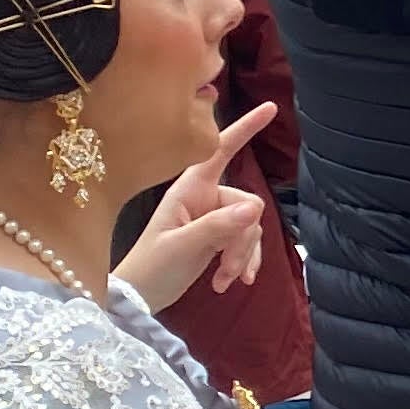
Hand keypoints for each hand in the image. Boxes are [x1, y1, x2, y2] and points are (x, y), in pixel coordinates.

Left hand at [116, 102, 275, 305]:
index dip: (245, 128)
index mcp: (189, 189)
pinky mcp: (218, 237)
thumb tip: (256, 207)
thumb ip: (219, 226)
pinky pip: (246, 241)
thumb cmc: (150, 268)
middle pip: (246, 204)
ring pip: (250, 226)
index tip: (270, 108)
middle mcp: (203, 197)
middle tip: (226, 268)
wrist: (139, 300)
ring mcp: (212, 217)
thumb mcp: (183, 247)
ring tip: (225, 281)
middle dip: (242, 240)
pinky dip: (243, 262)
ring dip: (242, 256)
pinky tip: (232, 283)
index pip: (220, 150)